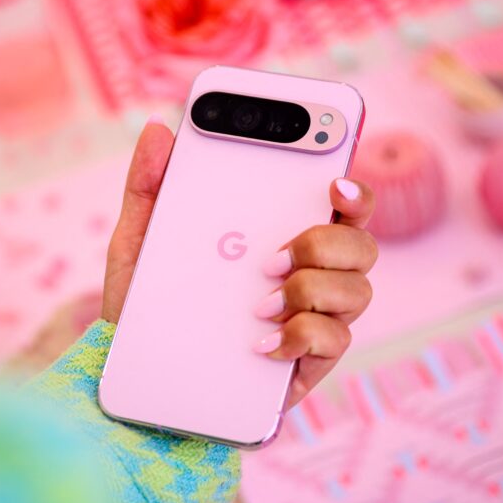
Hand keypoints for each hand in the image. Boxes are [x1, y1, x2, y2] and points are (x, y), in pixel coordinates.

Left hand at [102, 116, 376, 407]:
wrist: (143, 374)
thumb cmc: (152, 303)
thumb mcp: (140, 242)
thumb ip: (149, 185)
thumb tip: (157, 129)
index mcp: (284, 234)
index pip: (342, 205)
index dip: (353, 191)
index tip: (333, 184)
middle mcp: (312, 273)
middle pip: (362, 244)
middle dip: (323, 244)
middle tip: (269, 258)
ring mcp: (316, 317)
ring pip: (358, 290)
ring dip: (309, 290)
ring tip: (258, 302)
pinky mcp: (309, 361)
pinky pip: (335, 340)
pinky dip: (300, 335)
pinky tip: (259, 341)